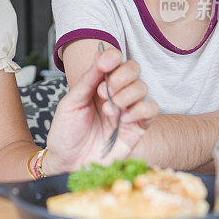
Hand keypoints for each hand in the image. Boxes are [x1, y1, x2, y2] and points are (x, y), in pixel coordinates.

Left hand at [42, 48, 157, 174]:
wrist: (68, 163)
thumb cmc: (66, 134)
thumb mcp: (71, 103)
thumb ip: (87, 79)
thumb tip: (101, 54)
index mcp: (97, 83)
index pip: (114, 60)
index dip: (113, 57)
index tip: (104, 64)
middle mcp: (115, 93)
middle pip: (133, 68)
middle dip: (120, 76)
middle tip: (104, 92)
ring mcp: (128, 109)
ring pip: (142, 87)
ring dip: (126, 95)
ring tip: (109, 110)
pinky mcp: (138, 127)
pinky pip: (152, 109)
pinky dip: (140, 109)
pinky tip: (124, 119)